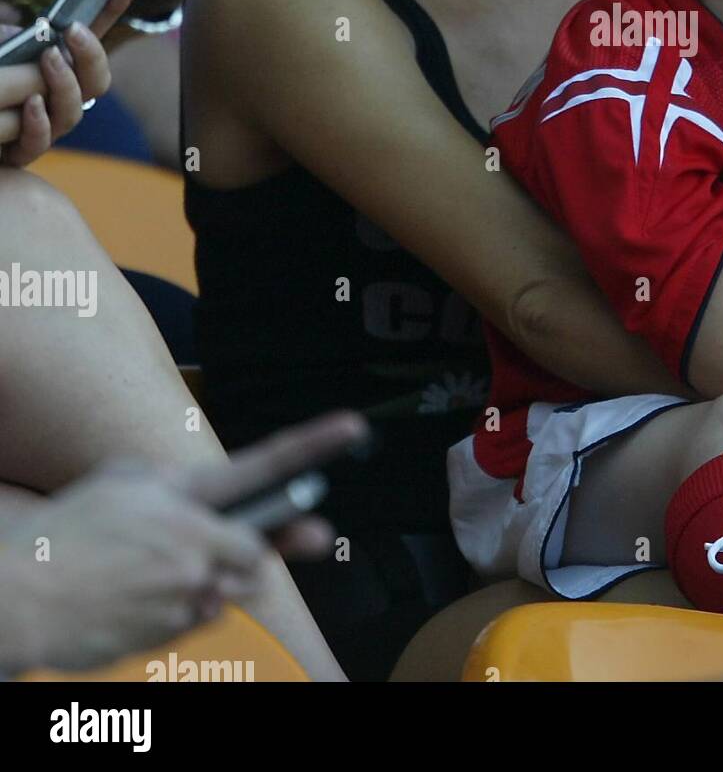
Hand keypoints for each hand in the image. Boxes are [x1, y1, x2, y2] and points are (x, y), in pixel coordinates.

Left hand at [0, 0, 141, 165]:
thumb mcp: (5, 48)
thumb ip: (21, 38)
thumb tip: (41, 27)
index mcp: (59, 68)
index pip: (95, 37)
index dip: (116, 8)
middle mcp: (59, 98)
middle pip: (98, 81)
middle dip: (92, 55)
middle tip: (74, 32)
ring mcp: (45, 126)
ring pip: (74, 112)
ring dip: (66, 84)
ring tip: (48, 59)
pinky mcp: (21, 151)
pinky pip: (40, 141)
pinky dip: (39, 122)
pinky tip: (30, 103)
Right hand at [0, 411, 366, 674]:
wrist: (22, 596)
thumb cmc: (67, 532)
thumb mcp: (120, 481)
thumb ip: (173, 480)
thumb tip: (202, 490)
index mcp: (185, 494)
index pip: (264, 463)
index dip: (315, 444)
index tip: (354, 428)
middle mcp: (197, 539)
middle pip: (259, 550)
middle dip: (250, 552)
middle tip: (209, 552)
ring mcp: (188, 588)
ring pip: (230, 588)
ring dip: (208, 583)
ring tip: (152, 576)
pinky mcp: (176, 629)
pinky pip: (203, 618)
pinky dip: (185, 611)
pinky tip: (141, 600)